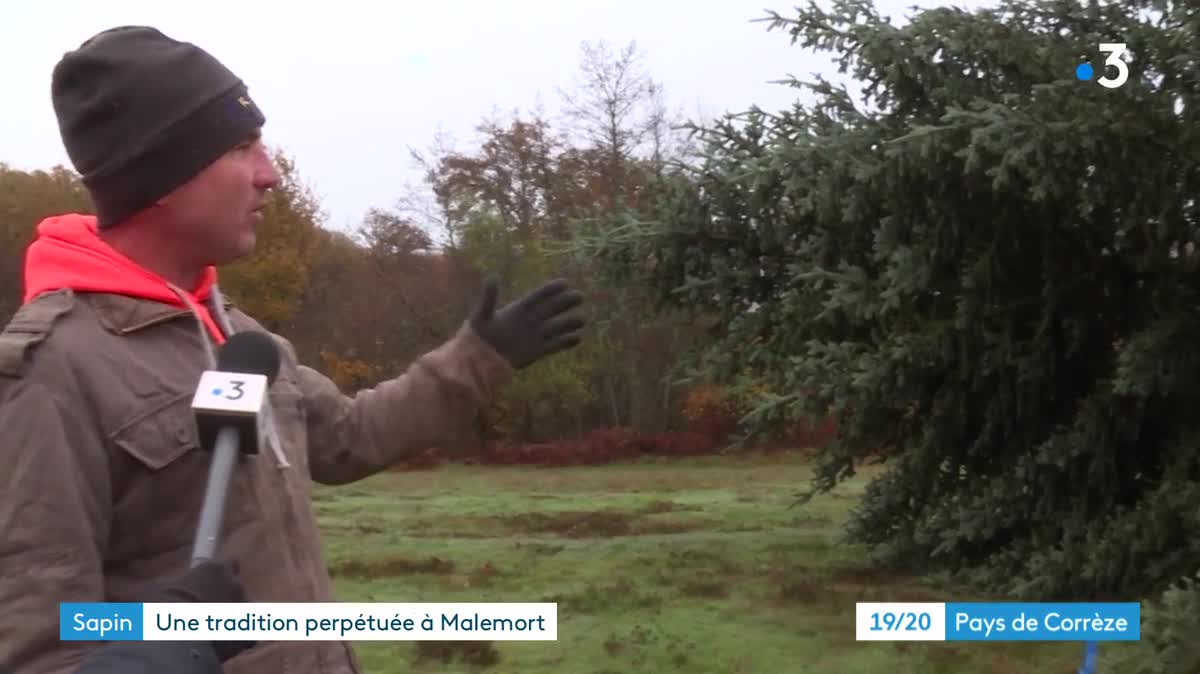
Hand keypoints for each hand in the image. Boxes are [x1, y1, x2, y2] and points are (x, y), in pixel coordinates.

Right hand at [145, 559, 253, 661]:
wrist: (175, 641)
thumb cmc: (161, 608)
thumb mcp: (154, 589)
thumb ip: (168, 585)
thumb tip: (159, 588)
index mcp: (216, 569)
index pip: (230, 563)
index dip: (220, 573)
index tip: (210, 581)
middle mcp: (235, 585)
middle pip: (233, 589)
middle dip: (221, 597)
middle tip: (200, 609)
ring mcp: (244, 610)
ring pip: (238, 611)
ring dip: (227, 617)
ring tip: (206, 629)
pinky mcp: (247, 635)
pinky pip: (243, 635)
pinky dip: (233, 638)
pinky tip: (216, 643)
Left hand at [469, 276, 584, 368]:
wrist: (480, 359)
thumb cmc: (479, 335)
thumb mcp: (481, 315)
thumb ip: (488, 298)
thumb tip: (492, 277)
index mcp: (519, 309)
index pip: (538, 296)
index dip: (550, 290)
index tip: (564, 283)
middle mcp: (531, 320)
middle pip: (551, 309)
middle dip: (565, 302)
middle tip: (580, 296)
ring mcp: (535, 335)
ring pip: (556, 327)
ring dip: (569, 323)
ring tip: (583, 319)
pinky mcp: (538, 351)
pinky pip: (555, 345)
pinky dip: (566, 342)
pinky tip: (579, 338)